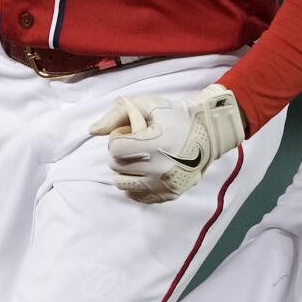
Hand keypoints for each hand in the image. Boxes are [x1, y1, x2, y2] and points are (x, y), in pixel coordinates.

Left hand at [89, 84, 245, 203]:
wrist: (210, 132)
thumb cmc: (176, 115)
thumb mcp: (147, 105)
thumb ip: (117, 115)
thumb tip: (92, 130)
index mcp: (154, 144)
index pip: (114, 149)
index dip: (119, 137)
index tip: (133, 132)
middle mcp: (159, 169)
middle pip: (116, 167)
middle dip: (122, 153)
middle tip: (139, 144)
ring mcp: (165, 185)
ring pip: (123, 184)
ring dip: (126, 171)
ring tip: (142, 158)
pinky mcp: (170, 195)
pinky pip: (138, 197)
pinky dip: (136, 185)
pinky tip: (146, 172)